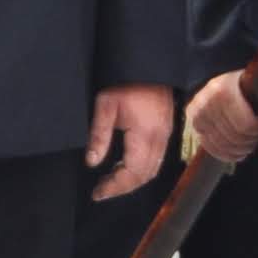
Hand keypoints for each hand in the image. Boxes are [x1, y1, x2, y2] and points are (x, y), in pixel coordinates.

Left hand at [89, 84, 174, 199]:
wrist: (149, 64)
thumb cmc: (127, 81)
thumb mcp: (105, 105)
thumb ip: (99, 135)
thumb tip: (92, 162)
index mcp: (146, 134)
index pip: (133, 173)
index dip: (115, 187)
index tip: (97, 193)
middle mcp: (160, 138)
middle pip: (144, 176)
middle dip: (122, 187)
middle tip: (101, 190)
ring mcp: (165, 135)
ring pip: (152, 169)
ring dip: (132, 180)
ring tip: (110, 181)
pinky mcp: (165, 130)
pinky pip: (155, 159)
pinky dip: (140, 169)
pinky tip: (124, 166)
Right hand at [185, 70, 257, 166]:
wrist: (224, 81)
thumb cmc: (247, 84)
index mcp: (224, 88)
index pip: (244, 122)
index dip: (257, 129)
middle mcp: (207, 99)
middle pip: (233, 134)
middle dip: (248, 140)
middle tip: (256, 137)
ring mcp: (197, 111)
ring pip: (220, 143)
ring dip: (238, 148)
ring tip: (248, 145)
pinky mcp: (192, 120)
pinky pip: (208, 145)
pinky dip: (224, 154)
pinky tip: (237, 153)